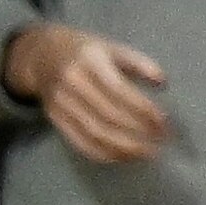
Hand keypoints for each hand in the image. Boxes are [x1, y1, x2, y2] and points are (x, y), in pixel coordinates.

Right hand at [4, 21, 171, 162]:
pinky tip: (124, 156)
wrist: (41, 54)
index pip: (120, 90)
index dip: (144, 109)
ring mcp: (61, 101)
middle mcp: (73, 82)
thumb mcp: (112, 48)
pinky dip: (104, 153)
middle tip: (161, 139)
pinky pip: (80, 141)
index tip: (164, 122)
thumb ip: (139, 63)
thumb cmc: (86, 52)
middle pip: (109, 114)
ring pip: (95, 132)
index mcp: (91, 61)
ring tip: (148, 152)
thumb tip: (162, 82)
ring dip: (125, 148)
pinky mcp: (55, 117)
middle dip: (139, 131)